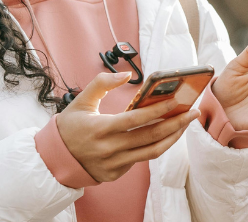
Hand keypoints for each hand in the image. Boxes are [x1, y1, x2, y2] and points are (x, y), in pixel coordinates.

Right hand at [56, 71, 200, 181]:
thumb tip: (125, 75)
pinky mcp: (116, 173)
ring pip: (152, 152)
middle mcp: (109, 149)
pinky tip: (167, 134)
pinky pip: (141, 159)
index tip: (177, 101)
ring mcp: (113, 164)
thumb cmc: (70, 127)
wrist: (54, 159)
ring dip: (173, 137)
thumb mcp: (80, 101)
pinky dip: (156, 146)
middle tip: (193, 112)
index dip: (158, 111)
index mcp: (100, 129)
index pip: (136, 120)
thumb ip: (101, 83)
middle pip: (150, 138)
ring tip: (186, 124)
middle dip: (176, 124)